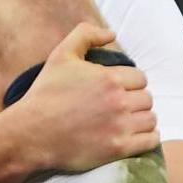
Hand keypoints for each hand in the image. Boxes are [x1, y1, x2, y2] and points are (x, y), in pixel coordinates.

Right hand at [3, 22, 156, 175]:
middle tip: (120, 106)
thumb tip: (111, 33)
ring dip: (142, 119)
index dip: (130, 82)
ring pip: (151, 119)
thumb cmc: (46, 94)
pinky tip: (136, 136)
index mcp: (110, 78)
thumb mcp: (61, 55)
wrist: (31, 133)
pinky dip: (148, 138)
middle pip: (147, 98)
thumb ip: (86, 34)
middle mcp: (119, 101)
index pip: (140, 78)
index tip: (118, 90)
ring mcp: (120, 127)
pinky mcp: (118, 149)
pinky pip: (150, 141)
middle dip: (135, 101)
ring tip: (128, 121)